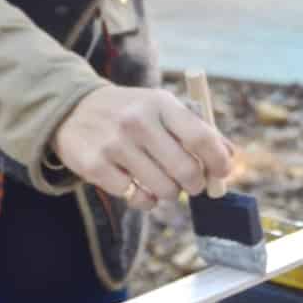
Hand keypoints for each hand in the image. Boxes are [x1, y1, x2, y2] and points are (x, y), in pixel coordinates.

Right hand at [52, 84, 233, 204]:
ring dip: (170, 192)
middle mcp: (137, 122)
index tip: (223, 172)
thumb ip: (196, 129)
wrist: (73, 108)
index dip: (218, 161)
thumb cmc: (130, 111)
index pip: (201, 138)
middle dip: (196, 184)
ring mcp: (115, 145)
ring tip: (162, 180)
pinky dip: (144, 199)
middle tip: (192, 183)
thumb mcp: (161, 106)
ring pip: (164, 190)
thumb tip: (229, 157)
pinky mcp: (96, 167)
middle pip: (186, 171)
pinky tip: (138, 184)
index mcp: (159, 103)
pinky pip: (137, 199)